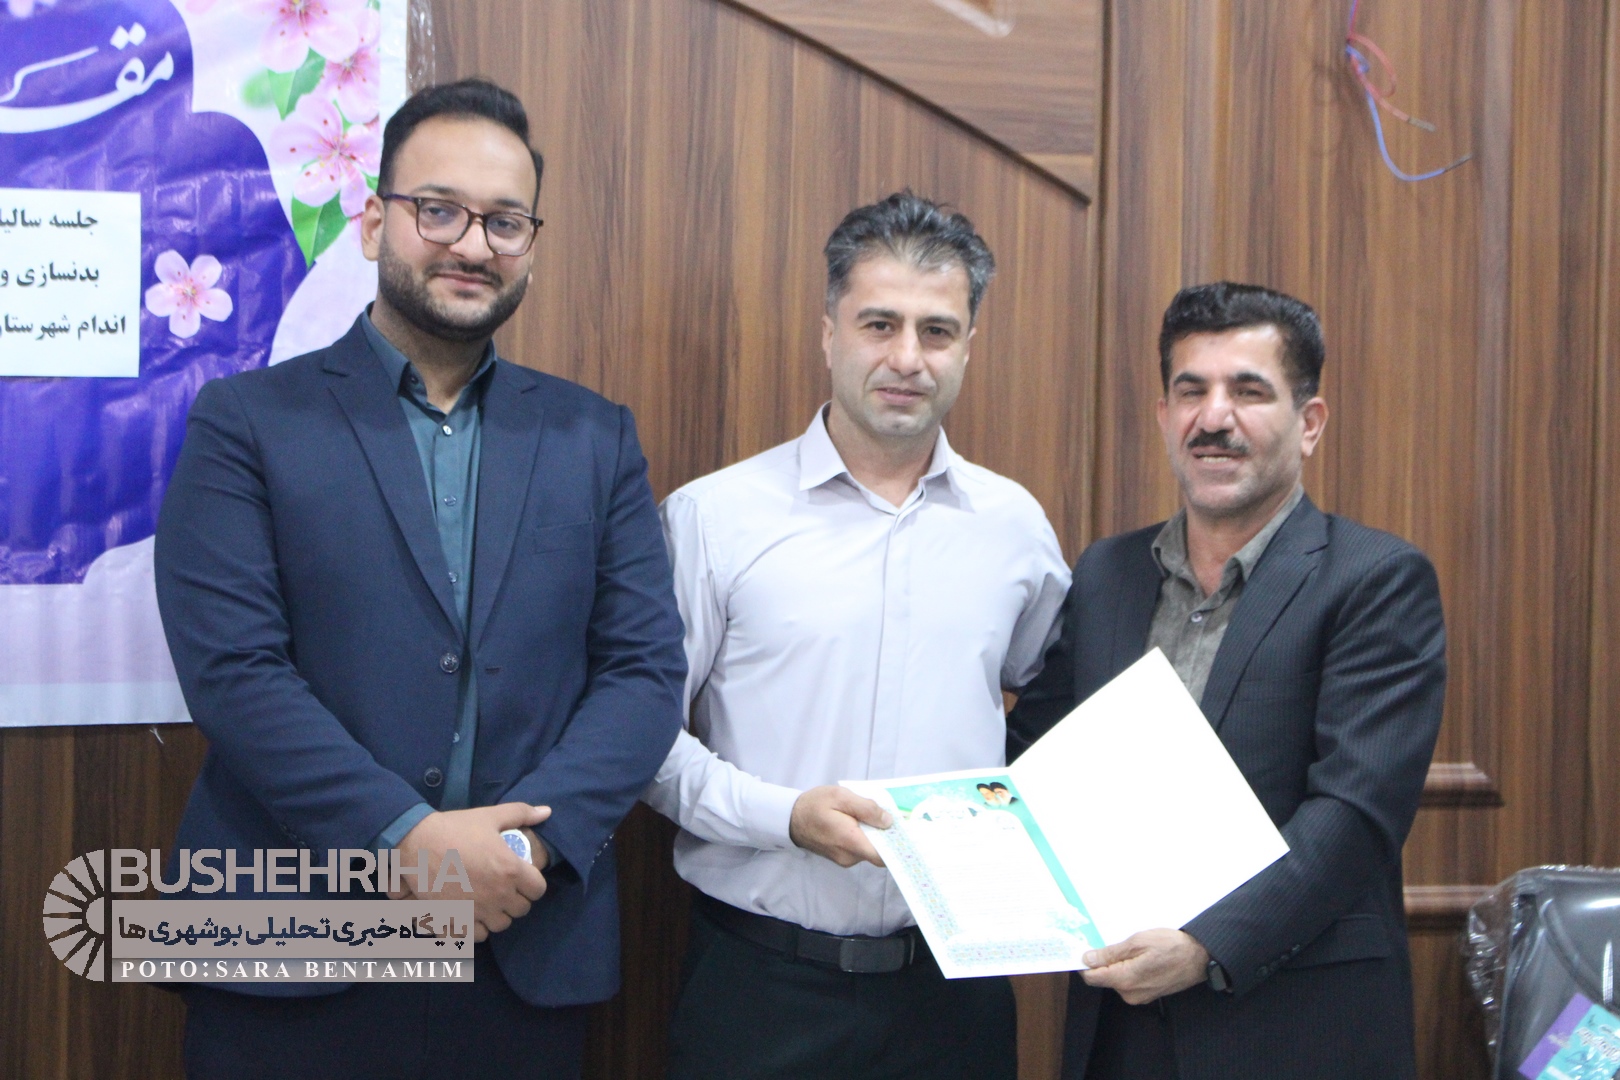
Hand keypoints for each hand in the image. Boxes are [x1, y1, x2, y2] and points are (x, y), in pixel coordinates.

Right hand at [393, 802, 550, 941]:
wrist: (416, 843)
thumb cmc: (455, 828)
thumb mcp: (490, 816)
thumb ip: (521, 813)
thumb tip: (546, 812)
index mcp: (511, 871)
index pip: (538, 890)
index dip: (533, 884)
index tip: (524, 878)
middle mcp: (497, 895)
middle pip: (521, 910)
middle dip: (517, 899)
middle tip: (506, 888)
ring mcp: (476, 911)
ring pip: (501, 925)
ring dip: (498, 915)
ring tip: (490, 902)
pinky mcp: (456, 921)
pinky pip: (477, 936)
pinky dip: (478, 928)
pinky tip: (472, 914)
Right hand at [788, 785, 891, 867]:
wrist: (789, 818)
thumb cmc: (814, 805)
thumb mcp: (841, 797)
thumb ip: (867, 808)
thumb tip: (889, 821)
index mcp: (851, 841)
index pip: (883, 856)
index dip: (898, 847)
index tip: (909, 835)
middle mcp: (850, 857)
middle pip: (878, 852)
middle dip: (888, 837)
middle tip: (898, 818)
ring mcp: (844, 859)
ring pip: (869, 850)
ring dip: (875, 835)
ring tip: (876, 816)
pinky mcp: (841, 857)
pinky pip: (860, 849)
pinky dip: (865, 838)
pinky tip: (863, 823)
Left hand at [1080, 928, 1210, 1004]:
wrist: (1200, 958)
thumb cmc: (1171, 946)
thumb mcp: (1138, 942)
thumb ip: (1110, 953)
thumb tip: (1087, 959)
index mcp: (1125, 980)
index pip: (1092, 977)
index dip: (1084, 963)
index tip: (1082, 948)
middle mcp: (1129, 993)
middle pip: (1103, 978)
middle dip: (1104, 961)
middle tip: (1115, 942)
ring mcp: (1139, 997)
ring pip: (1116, 980)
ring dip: (1118, 964)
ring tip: (1134, 948)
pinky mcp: (1147, 995)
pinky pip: (1129, 982)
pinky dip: (1129, 970)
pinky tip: (1141, 957)